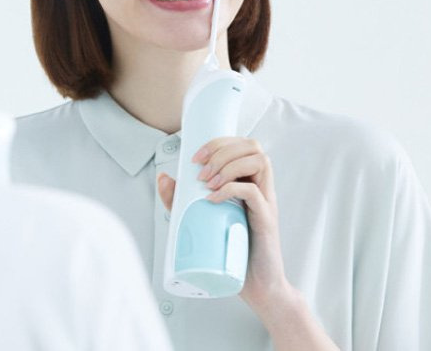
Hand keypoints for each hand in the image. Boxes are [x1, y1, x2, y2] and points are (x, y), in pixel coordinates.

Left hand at [156, 137, 337, 349]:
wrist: (257, 286)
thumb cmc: (232, 252)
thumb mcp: (202, 220)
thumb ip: (182, 200)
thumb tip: (164, 177)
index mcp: (249, 182)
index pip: (243, 144)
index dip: (219, 142)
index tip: (195, 157)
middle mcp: (261, 188)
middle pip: (253, 146)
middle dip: (222, 150)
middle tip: (201, 172)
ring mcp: (266, 202)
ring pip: (260, 161)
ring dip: (228, 166)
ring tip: (208, 184)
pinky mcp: (266, 220)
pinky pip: (254, 192)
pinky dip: (230, 189)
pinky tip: (213, 200)